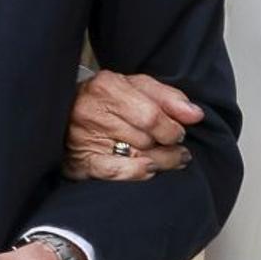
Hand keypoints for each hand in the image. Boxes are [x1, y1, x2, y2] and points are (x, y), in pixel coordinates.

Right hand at [63, 70, 201, 180]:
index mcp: (107, 86)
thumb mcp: (137, 87)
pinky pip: (116, 172)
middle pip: (146, 138)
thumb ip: (167, 97)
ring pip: (136, 156)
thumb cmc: (108, 100)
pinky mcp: (80, 162)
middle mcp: (92, 111)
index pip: (151, 115)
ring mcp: (84, 138)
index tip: (180, 132)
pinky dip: (138, 173)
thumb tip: (196, 114)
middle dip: (169, 147)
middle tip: (178, 149)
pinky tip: (150, 169)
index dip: (172, 128)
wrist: (65, 112)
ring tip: (172, 160)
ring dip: (162, 162)